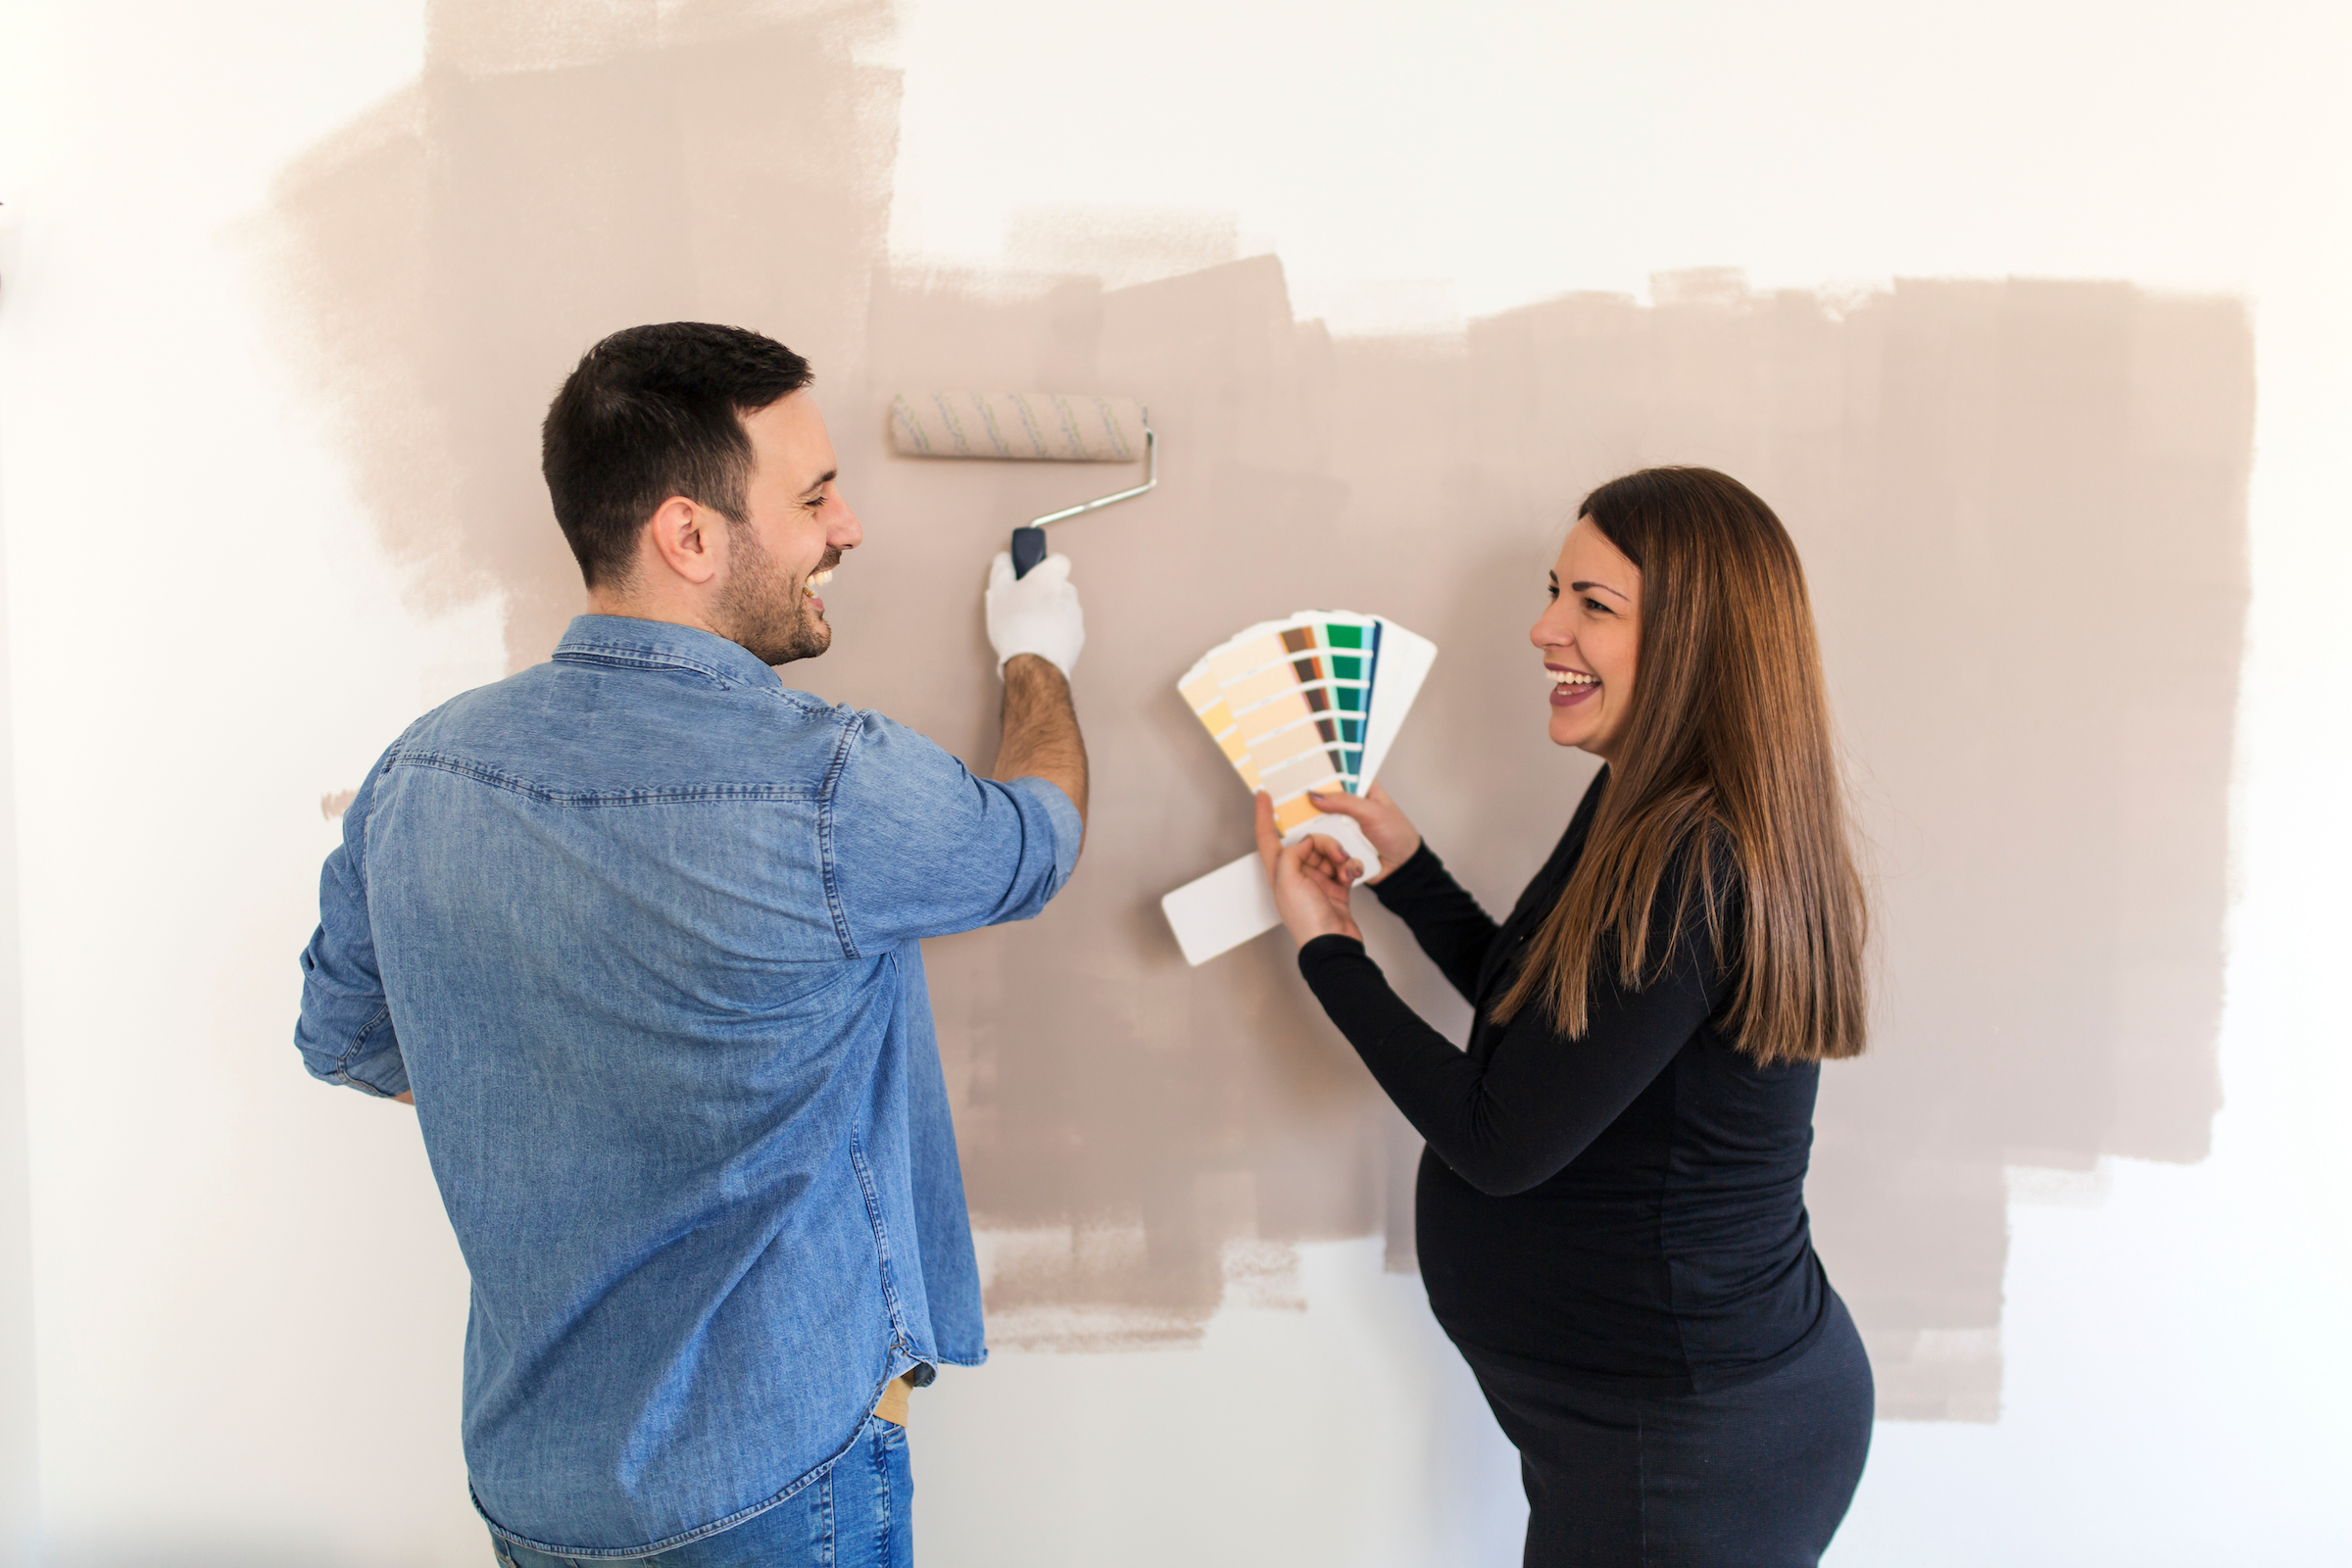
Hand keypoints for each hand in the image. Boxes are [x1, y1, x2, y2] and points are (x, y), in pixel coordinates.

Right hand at [985, 551, 1084, 677]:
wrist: (1034, 661)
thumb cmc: (1015, 624)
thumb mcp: (998, 592)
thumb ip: (1002, 570)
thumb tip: (1004, 559)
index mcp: (1050, 577)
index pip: (1059, 561)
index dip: (1047, 567)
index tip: (1034, 577)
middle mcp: (1068, 593)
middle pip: (1060, 588)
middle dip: (1046, 595)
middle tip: (1025, 608)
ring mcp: (1076, 616)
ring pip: (1064, 610)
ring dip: (1051, 616)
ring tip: (1031, 630)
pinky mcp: (1078, 638)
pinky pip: (1067, 631)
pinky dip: (1057, 635)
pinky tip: (1040, 644)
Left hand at [1255, 791, 1363, 946]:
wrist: (1334, 944)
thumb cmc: (1307, 919)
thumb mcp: (1288, 881)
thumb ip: (1291, 854)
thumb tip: (1305, 843)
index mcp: (1278, 873)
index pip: (1267, 838)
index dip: (1263, 816)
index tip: (1263, 796)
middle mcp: (1295, 875)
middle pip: (1308, 843)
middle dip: (1324, 842)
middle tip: (1336, 853)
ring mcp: (1316, 881)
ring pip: (1328, 852)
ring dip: (1340, 855)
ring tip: (1346, 869)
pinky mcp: (1336, 887)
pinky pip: (1343, 866)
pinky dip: (1350, 867)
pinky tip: (1352, 875)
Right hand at [1297, 781, 1419, 883]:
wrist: (1401, 867)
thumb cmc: (1397, 835)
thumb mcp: (1373, 812)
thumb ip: (1345, 802)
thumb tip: (1316, 795)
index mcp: (1362, 787)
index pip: (1338, 773)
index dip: (1321, 772)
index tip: (1299, 769)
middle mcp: (1349, 803)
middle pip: (1324, 796)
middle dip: (1311, 798)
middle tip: (1292, 796)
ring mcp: (1342, 822)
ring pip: (1319, 817)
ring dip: (1312, 821)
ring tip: (1294, 818)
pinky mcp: (1337, 840)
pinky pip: (1321, 836)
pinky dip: (1316, 838)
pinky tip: (1305, 837)